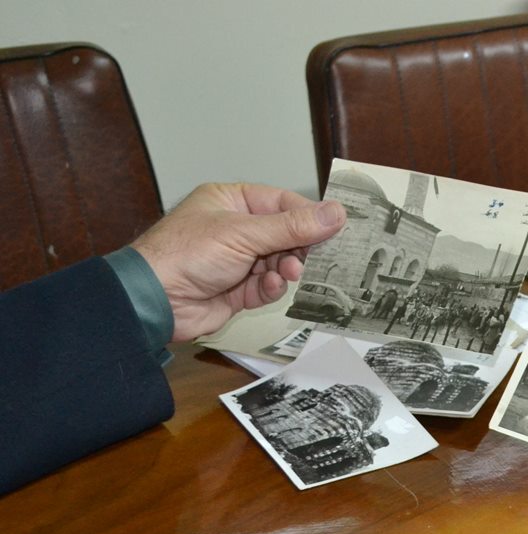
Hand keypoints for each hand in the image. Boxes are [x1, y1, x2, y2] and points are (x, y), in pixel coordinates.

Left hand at [130, 183, 345, 340]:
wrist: (156, 300)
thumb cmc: (185, 254)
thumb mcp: (244, 233)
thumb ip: (293, 226)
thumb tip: (335, 213)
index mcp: (231, 202)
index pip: (282, 203)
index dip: (308, 216)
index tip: (335, 227)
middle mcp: (235, 229)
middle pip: (285, 235)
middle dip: (299, 247)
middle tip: (312, 257)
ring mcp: (237, 260)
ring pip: (280, 262)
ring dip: (287, 269)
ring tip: (287, 273)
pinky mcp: (238, 289)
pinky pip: (268, 286)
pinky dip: (272, 287)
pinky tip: (268, 286)